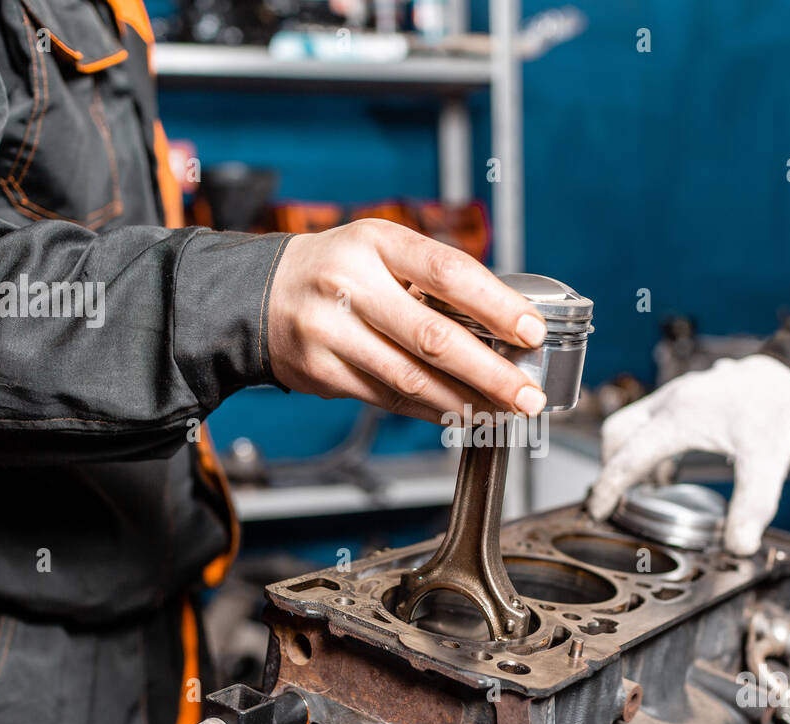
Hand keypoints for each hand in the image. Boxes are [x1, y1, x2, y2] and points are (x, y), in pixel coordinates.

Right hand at [266, 219, 547, 422]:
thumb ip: (434, 280)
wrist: (257, 295)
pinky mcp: (321, 372)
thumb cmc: (339, 271)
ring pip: (412, 378)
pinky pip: (388, 399)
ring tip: (503, 412)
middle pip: (434, 336)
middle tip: (528, 395)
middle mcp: (350, 283)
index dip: (496, 305)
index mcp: (376, 242)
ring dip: (465, 402)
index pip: (449, 272)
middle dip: (491, 372)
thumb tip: (504, 328)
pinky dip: (431, 411)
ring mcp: (331, 331)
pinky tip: (460, 415)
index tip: (531, 332)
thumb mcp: (381, 250)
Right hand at [587, 355, 789, 554]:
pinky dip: (648, 446)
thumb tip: (739, 543)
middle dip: (612, 466)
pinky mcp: (688, 397)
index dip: (609, 487)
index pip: (628, 456)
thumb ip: (753, 503)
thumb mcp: (771, 458)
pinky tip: (670, 468)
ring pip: (631, 424)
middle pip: (617, 433)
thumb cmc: (782, 405)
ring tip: (645, 488)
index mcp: (680, 416)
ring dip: (629, 455)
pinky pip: (650, 421)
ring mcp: (678, 395)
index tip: (599, 510)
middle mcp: (672, 401)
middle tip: (619, 499)